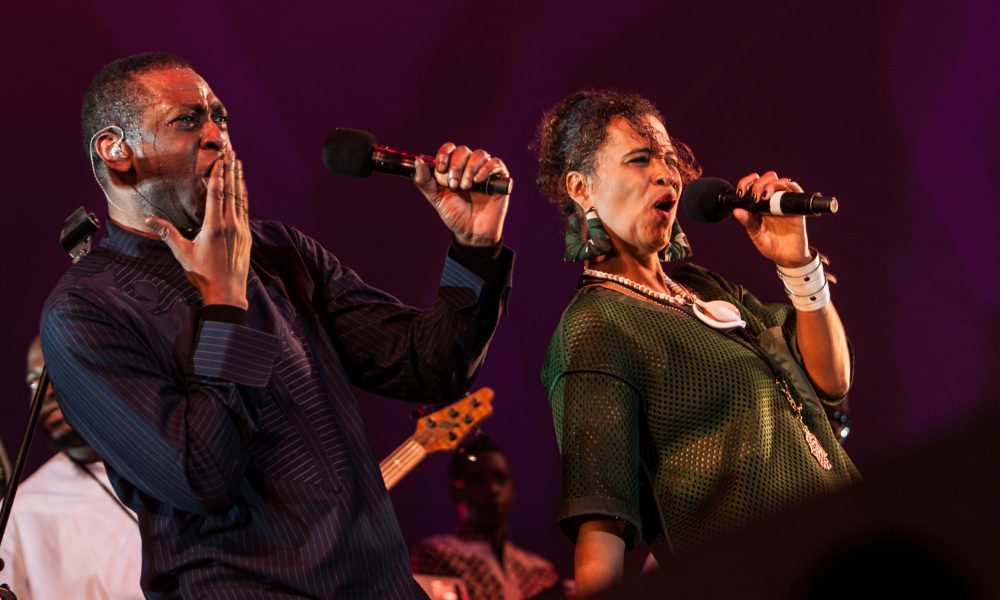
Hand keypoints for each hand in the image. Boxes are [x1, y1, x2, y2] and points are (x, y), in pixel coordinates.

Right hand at [145, 150, 251, 308]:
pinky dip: (243, 194)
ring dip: (239, 178)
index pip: (217, 194)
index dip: (218, 174)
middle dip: (230, 169)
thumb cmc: (203, 275)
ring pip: (241, 198)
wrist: (227, 293)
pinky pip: (246, 209)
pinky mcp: (247, 235)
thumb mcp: (182, 253)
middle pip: (231, 190)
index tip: (219, 158)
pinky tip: (242, 186)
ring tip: (238, 161)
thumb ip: (167, 233)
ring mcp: (241, 229)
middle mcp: (231, 225)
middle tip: (231, 150)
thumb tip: (148, 219)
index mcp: (214, 227)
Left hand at [413, 142, 508, 247]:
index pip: (449, 148)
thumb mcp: (435, 198)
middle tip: (454, 185)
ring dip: (470, 168)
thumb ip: (424, 180)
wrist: (472, 232)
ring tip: (466, 186)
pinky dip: (486, 169)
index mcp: (454, 167)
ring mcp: (485, 171)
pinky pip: (495, 163)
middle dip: (456, 166)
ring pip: (479, 154)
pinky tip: (479, 182)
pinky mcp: (500, 178)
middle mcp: (469, 166)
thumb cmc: (455, 215)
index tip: (440, 169)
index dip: (444, 155)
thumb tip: (418, 160)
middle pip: (463, 150)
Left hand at [733, 171, 811, 267]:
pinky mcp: (797, 207)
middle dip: (758, 183)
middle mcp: (772, 201)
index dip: (746, 182)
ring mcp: (784, 202)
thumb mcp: (756, 235)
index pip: (752, 185)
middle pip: (767, 179)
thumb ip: (748, 222)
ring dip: (771, 184)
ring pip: (780, 181)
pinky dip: (789, 187)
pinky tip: (779, 194)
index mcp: (759, 205)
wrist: (787, 257)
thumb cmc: (771, 246)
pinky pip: (795, 191)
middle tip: (755, 196)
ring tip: (765, 196)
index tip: (741, 192)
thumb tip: (736, 211)